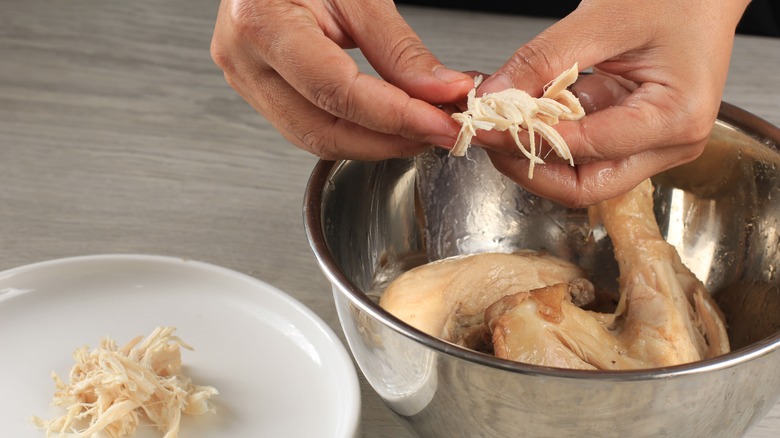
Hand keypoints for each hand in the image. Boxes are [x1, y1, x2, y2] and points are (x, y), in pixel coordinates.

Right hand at [210, 0, 472, 159]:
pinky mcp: (261, 90)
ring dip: (376, 142)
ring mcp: (248, 80)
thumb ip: (398, 47)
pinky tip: (390, 124)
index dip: (397, 116)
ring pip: (317, 138)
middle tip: (440, 132)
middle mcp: (244, 59)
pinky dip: (356, 131)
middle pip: (323, 130)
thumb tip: (440, 92)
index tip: (443, 122)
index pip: (336, 91)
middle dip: (389, 141)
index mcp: (260, 21)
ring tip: (421, 128)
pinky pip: (311, 126)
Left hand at [474, 0, 750, 206]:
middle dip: (529, 165)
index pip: (586, 149)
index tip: (487, 127)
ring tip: (501, 124)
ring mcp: (652, 144)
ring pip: (580, 173)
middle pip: (584, 185)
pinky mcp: (634, 133)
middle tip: (489, 137)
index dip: (528, 141)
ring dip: (536, 152)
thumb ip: (544, 61)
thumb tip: (494, 97)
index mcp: (677, 118)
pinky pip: (583, 148)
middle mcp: (670, 144)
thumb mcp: (605, 19)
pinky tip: (525, 113)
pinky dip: (550, 133)